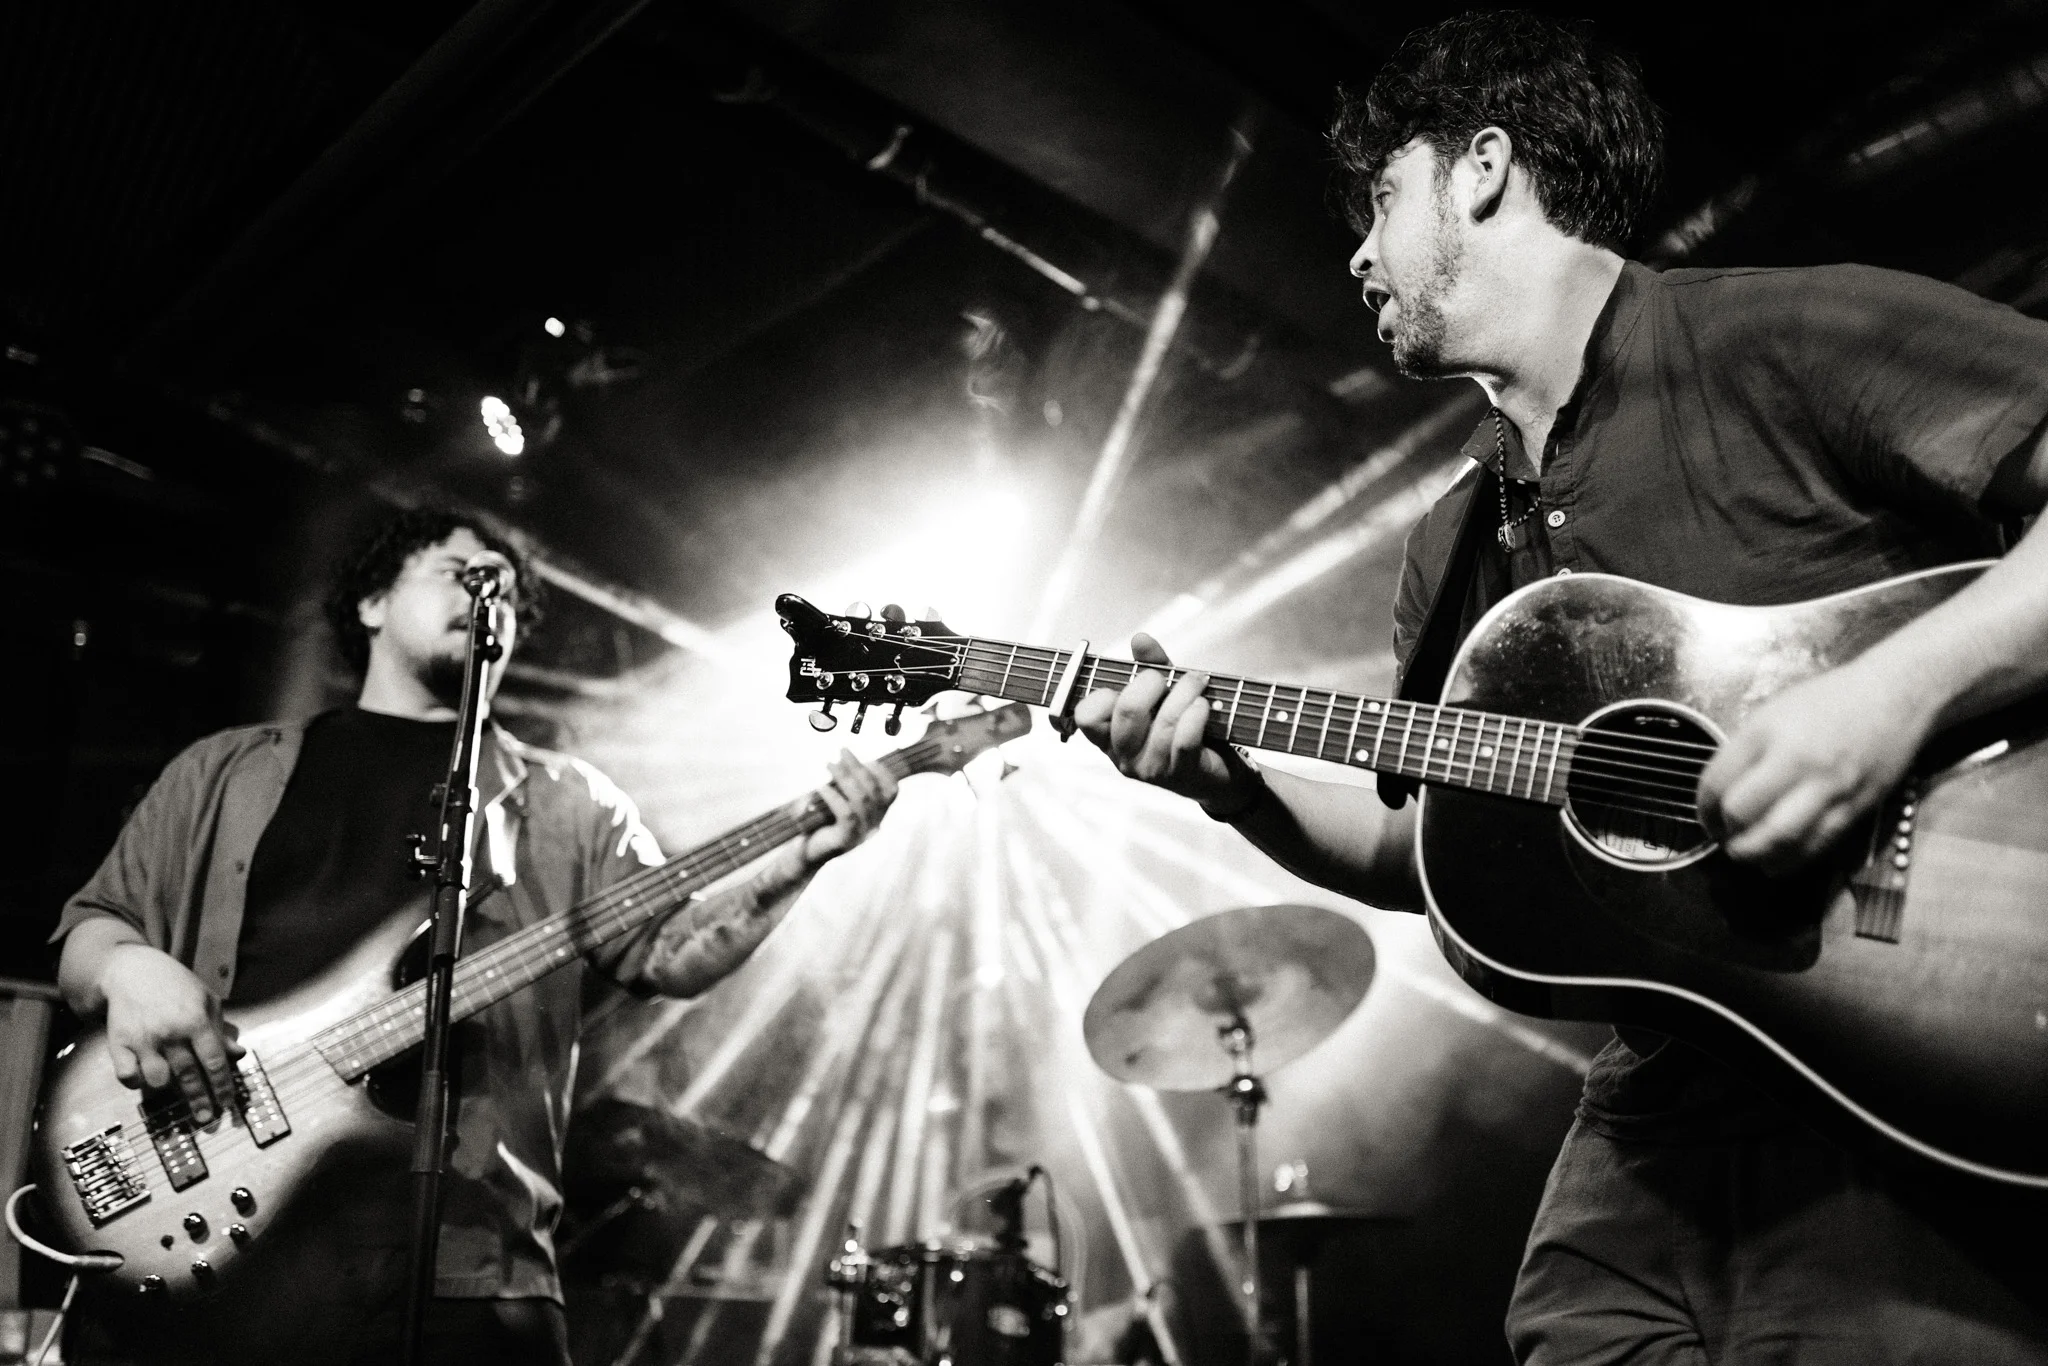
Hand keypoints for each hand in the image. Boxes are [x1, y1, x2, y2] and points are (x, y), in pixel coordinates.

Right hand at [98, 944, 243, 1123]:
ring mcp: (143, 1039)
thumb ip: (222, 1030)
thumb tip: (238, 1055)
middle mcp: (171, 1032)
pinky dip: (137, 1083)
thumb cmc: (176, 986)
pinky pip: (128, 1076)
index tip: (226, 1105)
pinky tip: (145, 1078)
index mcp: (197, 1021)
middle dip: (199, 1101)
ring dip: (167, 1089)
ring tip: (174, 1089)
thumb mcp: (207, 1001)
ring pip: (157, 1080)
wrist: (132, 971)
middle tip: (205, 1119)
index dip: (222, 1086)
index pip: (214, 1061)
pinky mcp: (118, 1043)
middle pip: (188, 1075)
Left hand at [802, 750, 899, 864]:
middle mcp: (873, 825)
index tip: (866, 758)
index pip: (892, 791)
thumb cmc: (818, 822)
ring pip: (862, 799)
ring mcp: (861, 834)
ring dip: (845, 777)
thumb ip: (844, 784)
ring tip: (830, 765)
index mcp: (876, 815)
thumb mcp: (834, 799)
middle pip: (874, 790)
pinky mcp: (846, 840)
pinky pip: (847, 813)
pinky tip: (822, 787)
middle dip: (858, 767)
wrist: (803, 853)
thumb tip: (846, 759)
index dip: (882, 771)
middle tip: (842, 752)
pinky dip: (834, 796)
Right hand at [1072, 634, 1258, 813]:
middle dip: (1151, 682)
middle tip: (1165, 677)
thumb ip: (1150, 666)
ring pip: (1163, 724)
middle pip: (1127, 712)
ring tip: (1198, 682)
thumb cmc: (1181, 728)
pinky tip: (1204, 705)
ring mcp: (1151, 770)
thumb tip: (1140, 639)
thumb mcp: (1163, 694)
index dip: (1104, 693)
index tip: (1127, 683)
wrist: (1218, 772)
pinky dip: (1197, 714)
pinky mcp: (1181, 775)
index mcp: (1109, 737)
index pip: (1086, 716)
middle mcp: (1124, 757)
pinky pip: (1185, 740)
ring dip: (1185, 692)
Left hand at [1697, 659, 1933, 873]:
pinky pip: (1816, 845)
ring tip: (1745, 853)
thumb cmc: (1830, 700)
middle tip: (1724, 837)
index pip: (1717, 782)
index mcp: (1765, 732)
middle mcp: (1795, 759)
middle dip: (1725, 833)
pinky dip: (1789, 861)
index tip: (1706, 816)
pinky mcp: (1855, 806)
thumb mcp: (1773, 712)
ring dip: (1753, 854)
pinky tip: (1775, 862)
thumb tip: (1721, 793)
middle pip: (1742, 813)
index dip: (1703, 809)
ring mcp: (1828, 786)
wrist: (1896, 695)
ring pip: (1778, 837)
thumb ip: (1747, 751)